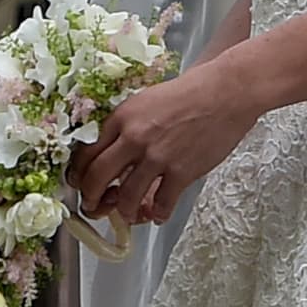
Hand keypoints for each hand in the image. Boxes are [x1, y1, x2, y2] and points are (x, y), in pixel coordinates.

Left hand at [67, 57, 258, 226]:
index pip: (86, 154)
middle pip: (97, 180)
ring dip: (125, 212)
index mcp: (122, 117)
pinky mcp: (182, 171)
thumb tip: (111, 155)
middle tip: (95, 208)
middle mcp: (134, 138)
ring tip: (130, 214)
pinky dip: (158, 215)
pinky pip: (162, 205)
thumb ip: (126, 126)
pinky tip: (159, 214)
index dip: (79, 176)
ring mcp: (158, 157)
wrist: (226, 92)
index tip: (82, 186)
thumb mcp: (146, 101)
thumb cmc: (188, 93)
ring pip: (127, 199)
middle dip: (91, 200)